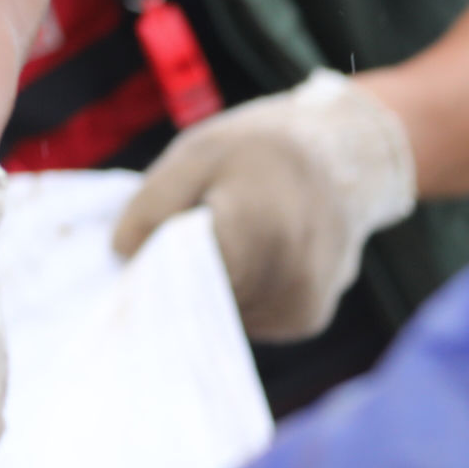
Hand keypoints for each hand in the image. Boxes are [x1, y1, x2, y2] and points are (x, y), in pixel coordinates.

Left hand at [111, 70, 415, 340]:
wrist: (347, 156)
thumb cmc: (262, 148)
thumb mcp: (197, 152)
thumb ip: (153, 203)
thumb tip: (121, 255)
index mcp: (255, 228)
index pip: (182, 278)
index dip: (151, 267)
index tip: (137, 254)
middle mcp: (286, 276)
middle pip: (202, 300)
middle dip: (179, 279)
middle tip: (174, 243)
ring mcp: (301, 303)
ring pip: (223, 315)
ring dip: (210, 289)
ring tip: (221, 242)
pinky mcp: (308, 318)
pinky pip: (249, 319)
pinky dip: (237, 296)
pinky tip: (247, 258)